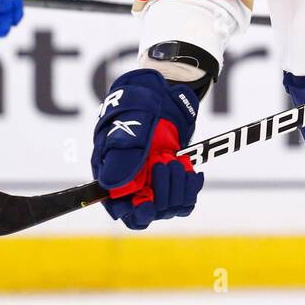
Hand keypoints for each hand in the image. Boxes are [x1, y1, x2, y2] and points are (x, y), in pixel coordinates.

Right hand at [91, 69, 203, 228]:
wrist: (165, 90)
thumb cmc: (139, 102)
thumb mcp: (131, 121)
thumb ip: (123, 150)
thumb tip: (112, 184)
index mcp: (111, 172)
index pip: (119, 210)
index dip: (134, 213)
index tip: (148, 204)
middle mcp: (132, 182)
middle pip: (146, 214)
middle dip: (160, 194)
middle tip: (164, 163)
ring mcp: (154, 181)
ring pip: (169, 207)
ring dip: (177, 187)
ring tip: (176, 160)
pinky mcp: (174, 178)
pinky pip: (186, 198)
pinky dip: (192, 188)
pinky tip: (192, 170)